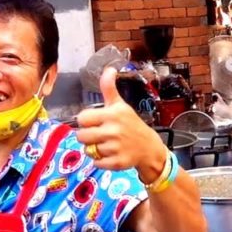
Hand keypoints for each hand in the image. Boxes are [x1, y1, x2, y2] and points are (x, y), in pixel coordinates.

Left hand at [76, 67, 167, 181]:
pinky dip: (100, 161)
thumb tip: (109, 69)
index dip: (85, 121)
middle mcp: (113, 131)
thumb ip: (109, 89)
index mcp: (112, 115)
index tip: (94, 122)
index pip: (82, 118)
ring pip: (88, 150)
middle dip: (87, 136)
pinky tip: (109, 154)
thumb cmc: (131, 124)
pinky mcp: (116, 163)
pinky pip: (96, 163)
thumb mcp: (120, 105)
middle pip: (81, 136)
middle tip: (98, 135)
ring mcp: (115, 148)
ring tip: (105, 144)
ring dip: (94, 149)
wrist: (149, 147)